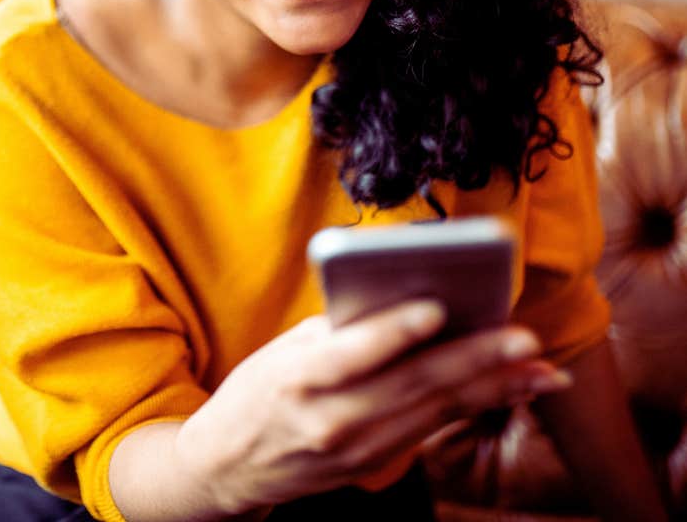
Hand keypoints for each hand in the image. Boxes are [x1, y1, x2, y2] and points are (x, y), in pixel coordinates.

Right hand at [174, 300, 570, 514]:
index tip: (436, 307)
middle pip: (411, 385)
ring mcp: (358, 450)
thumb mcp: (283, 351)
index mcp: (299, 379)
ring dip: (494, 389)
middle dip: (474, 361)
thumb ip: (339, 331)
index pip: (351, 353)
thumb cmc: (257, 392)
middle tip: (524, 339)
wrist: (228, 465)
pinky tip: (511, 390)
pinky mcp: (375, 466)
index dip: (394, 331)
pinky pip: (432, 430)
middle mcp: (332, 420)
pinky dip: (476, 408)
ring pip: (435, 412)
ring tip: (540, 369)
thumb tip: (403, 300)